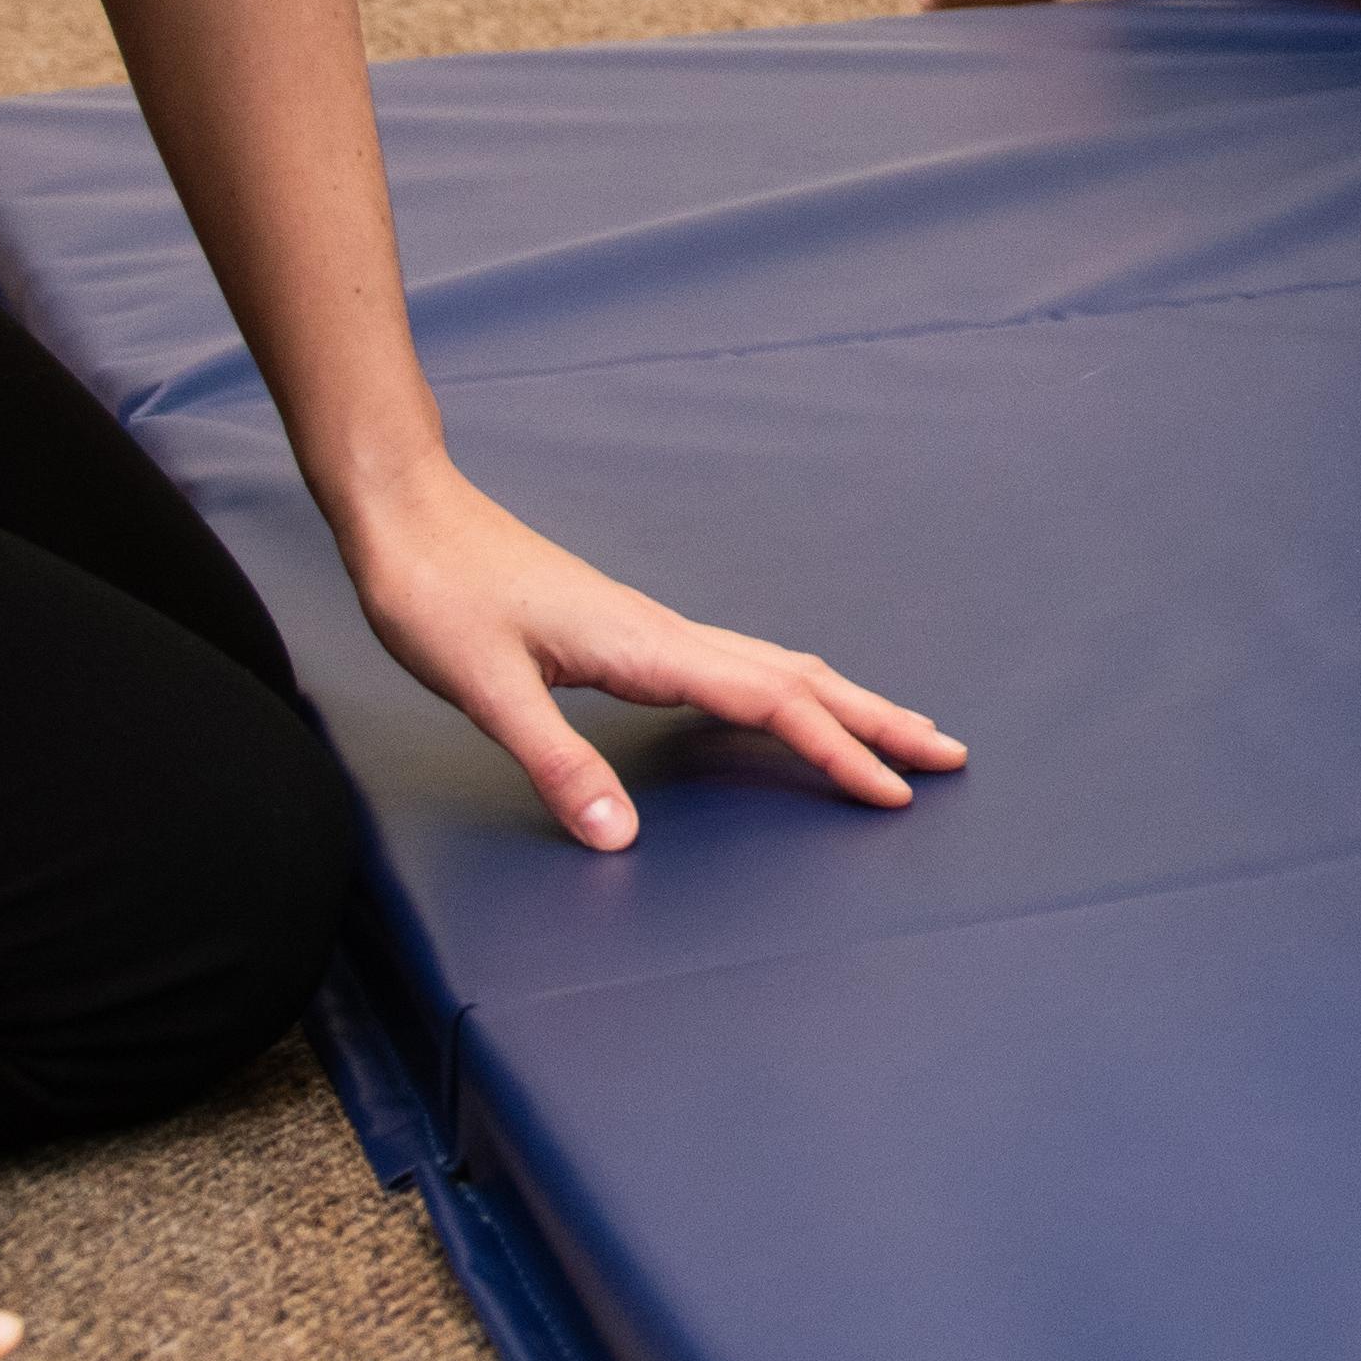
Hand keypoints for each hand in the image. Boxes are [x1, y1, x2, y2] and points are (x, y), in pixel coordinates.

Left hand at [333, 457, 963, 849]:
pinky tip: (790, 704)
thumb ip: (557, 764)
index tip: (897, 792)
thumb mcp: (486, 689)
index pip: (771, 702)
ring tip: (900, 730)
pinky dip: (793, 689)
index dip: (838, 750)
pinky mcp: (632, 634)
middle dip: (878, 720)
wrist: (409, 518)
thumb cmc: (439, 595)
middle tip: (951, 756)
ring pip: (777, 665)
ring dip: (845, 701)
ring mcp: (654, 630)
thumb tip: (622, 843)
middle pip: (801, 678)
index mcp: (649, 647)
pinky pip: (741, 665)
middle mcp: (667, 634)